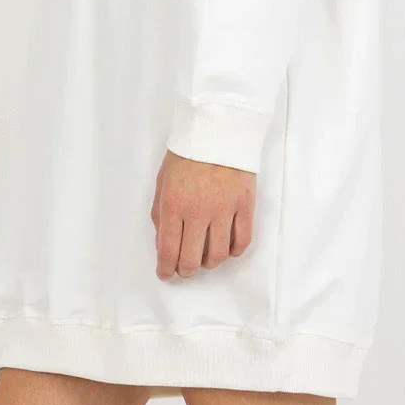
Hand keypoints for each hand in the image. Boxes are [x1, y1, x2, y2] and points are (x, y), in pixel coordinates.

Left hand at [151, 150, 254, 278]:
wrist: (218, 129)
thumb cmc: (187, 153)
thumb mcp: (162, 181)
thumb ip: (159, 213)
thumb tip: (163, 243)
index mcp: (173, 204)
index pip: (168, 249)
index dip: (165, 268)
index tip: (165, 274)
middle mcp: (198, 211)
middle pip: (192, 258)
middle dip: (185, 271)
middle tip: (183, 270)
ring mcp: (224, 209)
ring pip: (218, 254)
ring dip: (209, 263)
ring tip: (204, 259)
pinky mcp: (245, 205)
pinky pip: (242, 240)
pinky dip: (234, 251)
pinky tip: (227, 249)